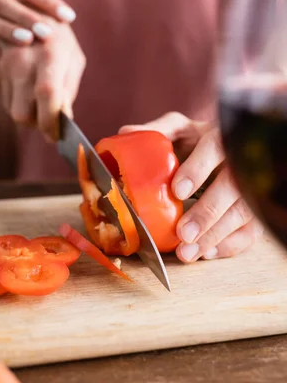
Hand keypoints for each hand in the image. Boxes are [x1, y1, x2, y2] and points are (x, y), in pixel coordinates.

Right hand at [0, 19, 85, 139]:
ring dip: (25, 110)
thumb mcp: (73, 58)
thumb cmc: (58, 37)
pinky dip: (13, 97)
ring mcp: (1, 64)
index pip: (47, 99)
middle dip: (35, 123)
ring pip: (9, 109)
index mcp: (50, 56)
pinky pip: (1, 98)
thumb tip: (64, 124)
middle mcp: (22, 61)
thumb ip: (68, 91)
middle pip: (21, 114)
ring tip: (36, 90)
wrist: (23, 8)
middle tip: (47, 116)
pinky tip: (22, 80)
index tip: (56, 136)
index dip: (51, 124)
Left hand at [120, 112, 263, 262]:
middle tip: (184, 233)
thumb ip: (157, 131)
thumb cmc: (197, 141)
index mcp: (219, 136)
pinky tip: (207, 253)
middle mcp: (240, 161)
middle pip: (232, 187)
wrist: (224, 150)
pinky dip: (230, 245)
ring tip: (189, 251)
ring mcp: (252, 186)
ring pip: (243, 213)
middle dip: (208, 213)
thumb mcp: (178, 129)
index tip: (177, 191)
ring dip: (215, 235)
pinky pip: (251, 231)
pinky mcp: (256, 209)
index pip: (214, 148)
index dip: (198, 170)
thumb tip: (126, 133)